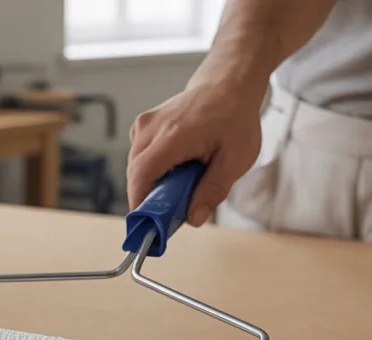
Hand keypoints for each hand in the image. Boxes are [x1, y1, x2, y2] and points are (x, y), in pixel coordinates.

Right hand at [127, 80, 264, 224]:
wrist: (227, 83)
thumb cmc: (234, 116)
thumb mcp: (235, 158)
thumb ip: (213, 190)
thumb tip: (194, 219)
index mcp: (174, 135)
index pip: (141, 174)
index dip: (139, 203)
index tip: (147, 225)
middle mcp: (152, 127)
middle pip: (136, 174)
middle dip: (150, 197)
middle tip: (173, 212)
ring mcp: (144, 124)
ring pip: (137, 166)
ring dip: (153, 182)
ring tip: (181, 185)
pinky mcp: (143, 126)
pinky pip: (140, 156)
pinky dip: (153, 169)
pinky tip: (176, 169)